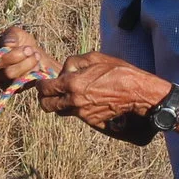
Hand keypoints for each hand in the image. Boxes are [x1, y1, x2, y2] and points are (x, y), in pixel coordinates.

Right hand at [0, 25, 56, 88]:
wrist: (40, 58)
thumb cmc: (25, 43)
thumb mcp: (18, 34)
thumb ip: (11, 35)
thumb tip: (7, 44)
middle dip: (15, 55)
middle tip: (29, 49)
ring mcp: (1, 80)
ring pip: (9, 73)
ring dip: (26, 63)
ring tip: (35, 56)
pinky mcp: (13, 89)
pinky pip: (19, 82)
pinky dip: (30, 71)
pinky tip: (36, 66)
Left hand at [38, 52, 173, 131]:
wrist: (137, 93)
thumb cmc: (118, 72)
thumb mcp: (95, 58)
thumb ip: (74, 62)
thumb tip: (64, 71)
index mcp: (72, 84)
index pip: (45, 89)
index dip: (41, 85)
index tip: (42, 83)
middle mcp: (74, 102)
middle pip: (47, 106)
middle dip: (45, 99)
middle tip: (49, 93)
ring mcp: (83, 114)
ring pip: (62, 112)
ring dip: (61, 104)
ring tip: (69, 95)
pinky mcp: (92, 121)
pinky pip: (77, 115)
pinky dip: (77, 109)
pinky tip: (86, 100)